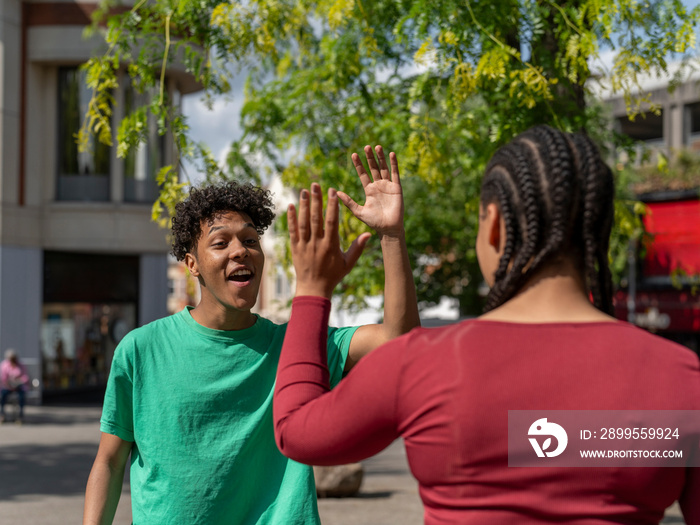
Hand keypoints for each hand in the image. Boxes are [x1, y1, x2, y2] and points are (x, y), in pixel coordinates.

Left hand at [288, 183, 370, 297]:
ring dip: (303, 205)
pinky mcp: (295, 248)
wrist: (314, 289)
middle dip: (316, 200)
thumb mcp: (348, 263)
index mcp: (331, 245)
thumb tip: (368, 234)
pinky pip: (292, 231)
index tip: (332, 191)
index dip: (332, 205)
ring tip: (304, 190)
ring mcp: (304, 245)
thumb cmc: (333, 275)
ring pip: (303, 222)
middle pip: (316, 218)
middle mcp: (317, 243)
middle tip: (315, 184)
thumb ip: (358, 248)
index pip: (331, 221)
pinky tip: (291, 205)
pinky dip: (291, 218)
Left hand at [338, 146, 404, 236]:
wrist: (388, 229)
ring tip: (377, 146)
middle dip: (369, 158)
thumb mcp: (358, 211)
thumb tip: (336, 192)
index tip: (353, 154)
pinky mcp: (397, 188)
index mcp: (369, 190)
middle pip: (373, 168)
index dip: (359, 165)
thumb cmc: (374, 222)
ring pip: (384, 168)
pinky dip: (394, 164)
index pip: (363, 174)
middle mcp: (378, 186)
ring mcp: (388, 186)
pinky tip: (391, 154)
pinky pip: (395, 173)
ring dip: (381, 157)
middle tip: (366, 146)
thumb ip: (348, 202)